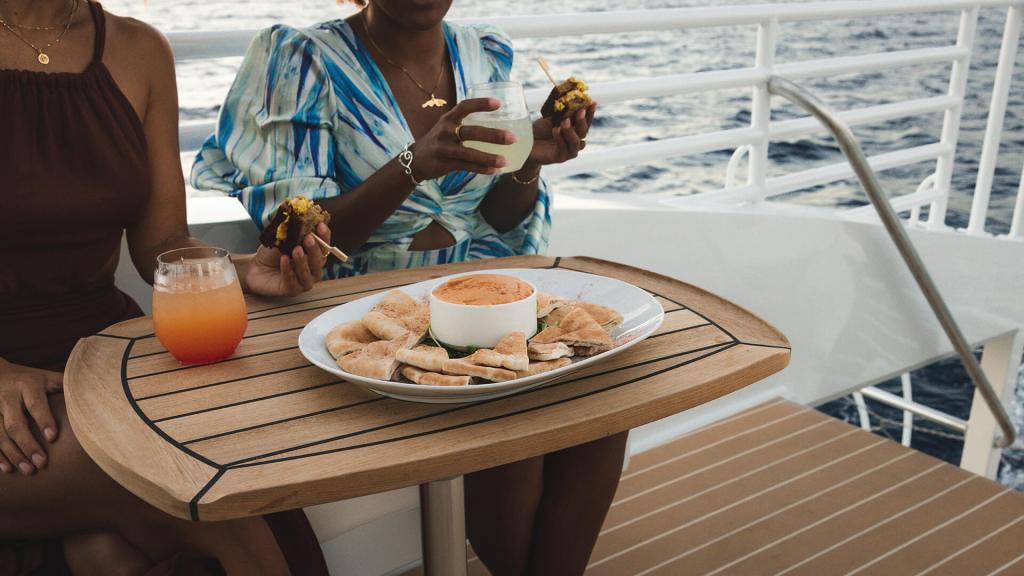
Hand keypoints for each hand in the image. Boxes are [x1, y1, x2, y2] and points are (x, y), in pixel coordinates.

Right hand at [0, 358, 61, 475]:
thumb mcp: (49, 377)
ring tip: (28, 470)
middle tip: (41, 463)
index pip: (36, 404)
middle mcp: (8, 395)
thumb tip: (96, 399)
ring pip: (0, 433)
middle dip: (28, 444)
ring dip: (13, 454)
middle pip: (15, 423)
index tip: (53, 438)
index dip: (44, 420)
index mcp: (28, 384)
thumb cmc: (32, 380)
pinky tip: (7, 469)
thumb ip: (67, 386)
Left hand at [242, 223, 330, 296]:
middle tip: (309, 238)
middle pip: (319, 262)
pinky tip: (283, 261)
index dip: (325, 236)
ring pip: (309, 274)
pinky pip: (293, 282)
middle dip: (314, 249)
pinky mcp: (292, 291)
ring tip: (295, 250)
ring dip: (303, 261)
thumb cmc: (272, 253)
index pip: (325, 247)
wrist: (255, 267)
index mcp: (314, 256)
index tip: (320, 225)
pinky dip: (288, 271)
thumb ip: (293, 231)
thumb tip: (299, 214)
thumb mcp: (283, 239)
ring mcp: (304, 282)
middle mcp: (313, 270)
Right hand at [409, 98, 514, 180]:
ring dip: (488, 157)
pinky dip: (481, 169)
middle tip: (513, 138)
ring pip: (469, 153)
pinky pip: (466, 167)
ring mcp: (444, 148)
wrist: (415, 160)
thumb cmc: (440, 141)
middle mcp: (446, 131)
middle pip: (471, 132)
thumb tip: (498, 124)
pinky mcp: (444, 164)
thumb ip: (467, 124)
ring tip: (505, 160)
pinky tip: (495, 170)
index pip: (465, 106)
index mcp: (448, 119)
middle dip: (493, 135)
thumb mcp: (448, 127)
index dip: (481, 104)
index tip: (499, 104)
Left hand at [526, 102, 596, 166]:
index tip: (593, 102)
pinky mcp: (560, 158)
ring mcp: (569, 150)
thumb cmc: (540, 130)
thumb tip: (570, 97)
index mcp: (575, 130)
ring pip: (576, 142)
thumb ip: (562, 112)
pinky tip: (556, 130)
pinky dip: (560, 139)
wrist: (527, 144)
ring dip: (571, 131)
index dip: (590, 113)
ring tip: (564, 121)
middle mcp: (575, 140)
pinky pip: (564, 149)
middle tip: (579, 111)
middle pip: (584, 132)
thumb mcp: (551, 117)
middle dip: (582, 121)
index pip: (586, 121)